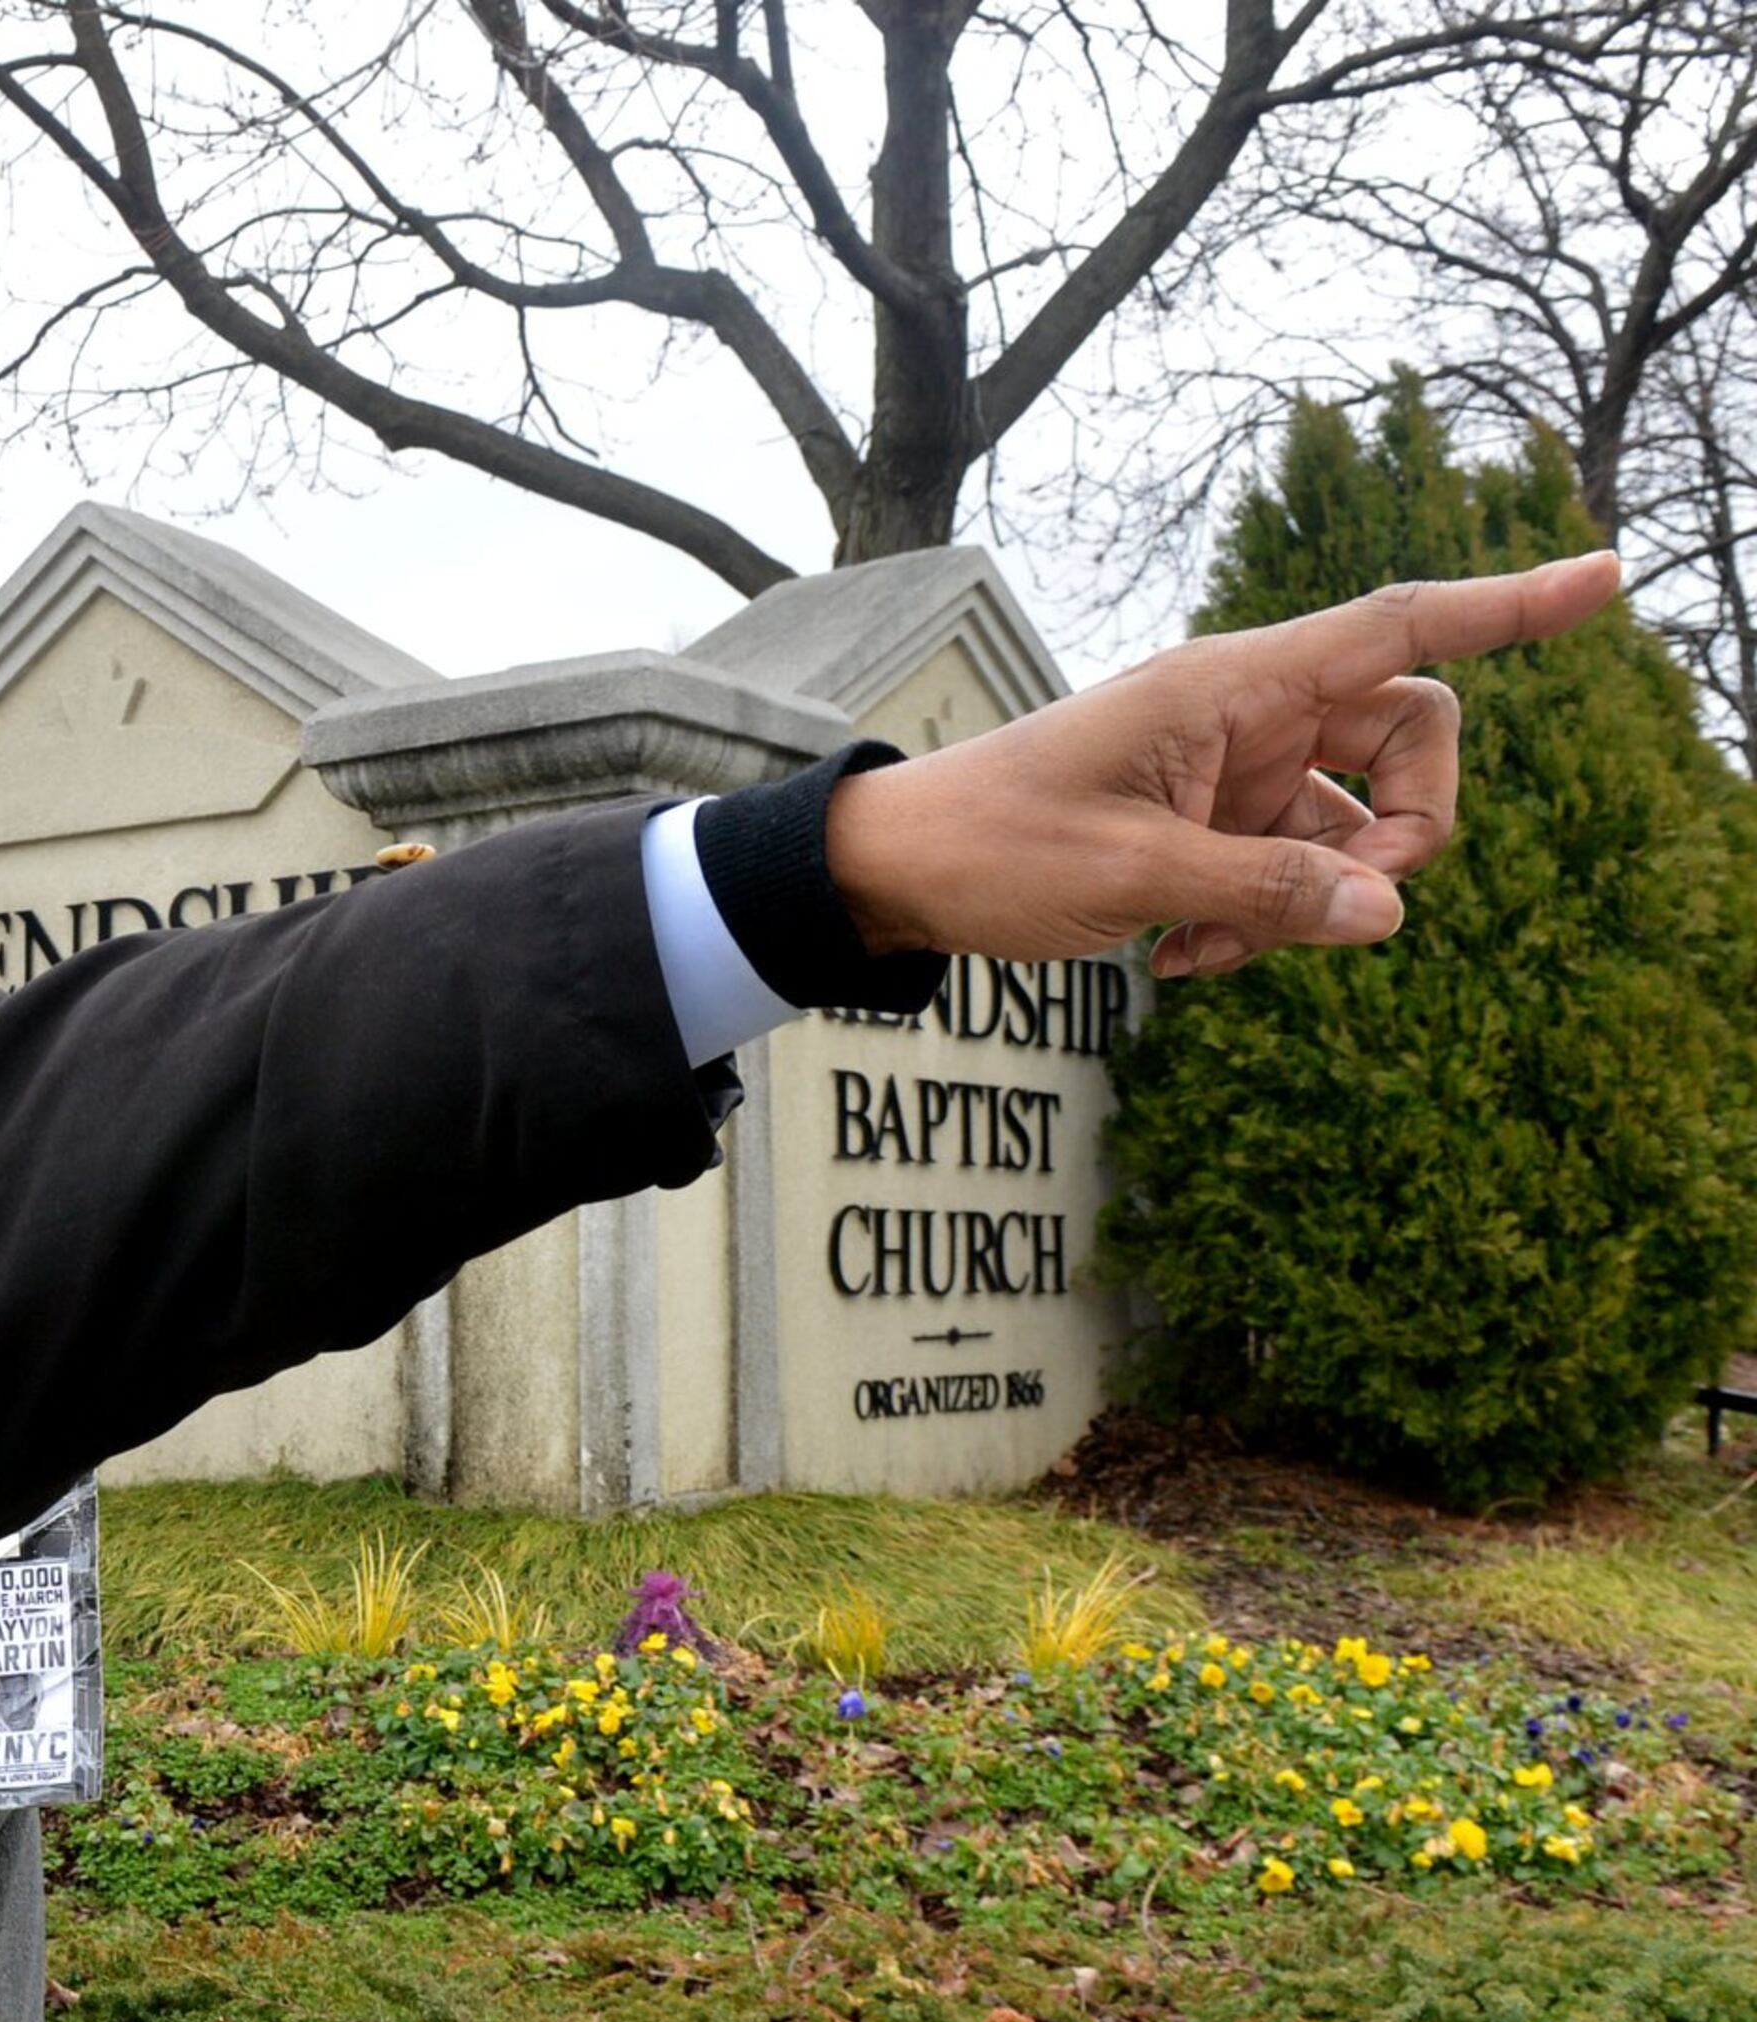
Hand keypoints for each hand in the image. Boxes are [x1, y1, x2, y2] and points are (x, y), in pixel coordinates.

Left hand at [824, 551, 1624, 976]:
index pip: (1399, 626)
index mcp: (1232, 685)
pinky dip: (1263, 922)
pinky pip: (1296, 869)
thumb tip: (1391, 912)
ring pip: (1355, 823)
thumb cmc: (992, 846)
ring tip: (1204, 949)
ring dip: (1312, 900)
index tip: (1607, 578)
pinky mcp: (1216, 823)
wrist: (898, 873)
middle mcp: (1250, 714)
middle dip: (1407, 828)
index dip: (1508, 606)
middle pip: (1411, 738)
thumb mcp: (1130, 875)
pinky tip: (1182, 959)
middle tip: (1338, 903)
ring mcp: (1237, 770)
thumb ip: (1268, 889)